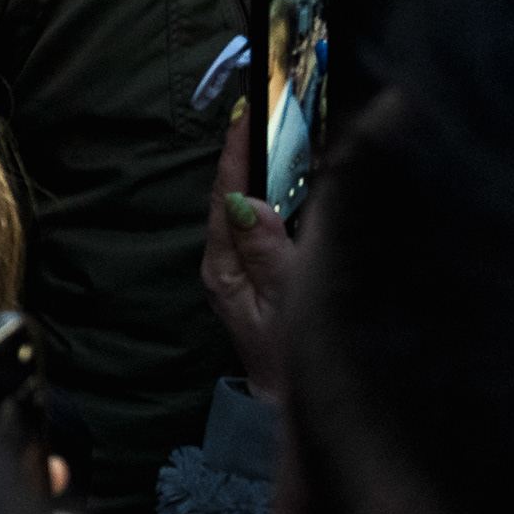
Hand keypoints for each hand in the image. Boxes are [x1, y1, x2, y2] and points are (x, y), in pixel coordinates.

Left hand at [203, 102, 295, 401]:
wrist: (289, 407)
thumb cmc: (290, 359)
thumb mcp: (283, 303)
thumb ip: (268, 252)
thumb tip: (249, 202)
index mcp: (224, 265)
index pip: (227, 194)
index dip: (236, 151)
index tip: (244, 111)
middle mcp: (224, 263)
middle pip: (232, 195)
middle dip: (246, 151)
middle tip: (261, 107)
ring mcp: (239, 270)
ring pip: (246, 207)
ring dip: (259, 171)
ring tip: (273, 130)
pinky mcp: (256, 278)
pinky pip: (260, 225)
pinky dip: (272, 197)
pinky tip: (288, 182)